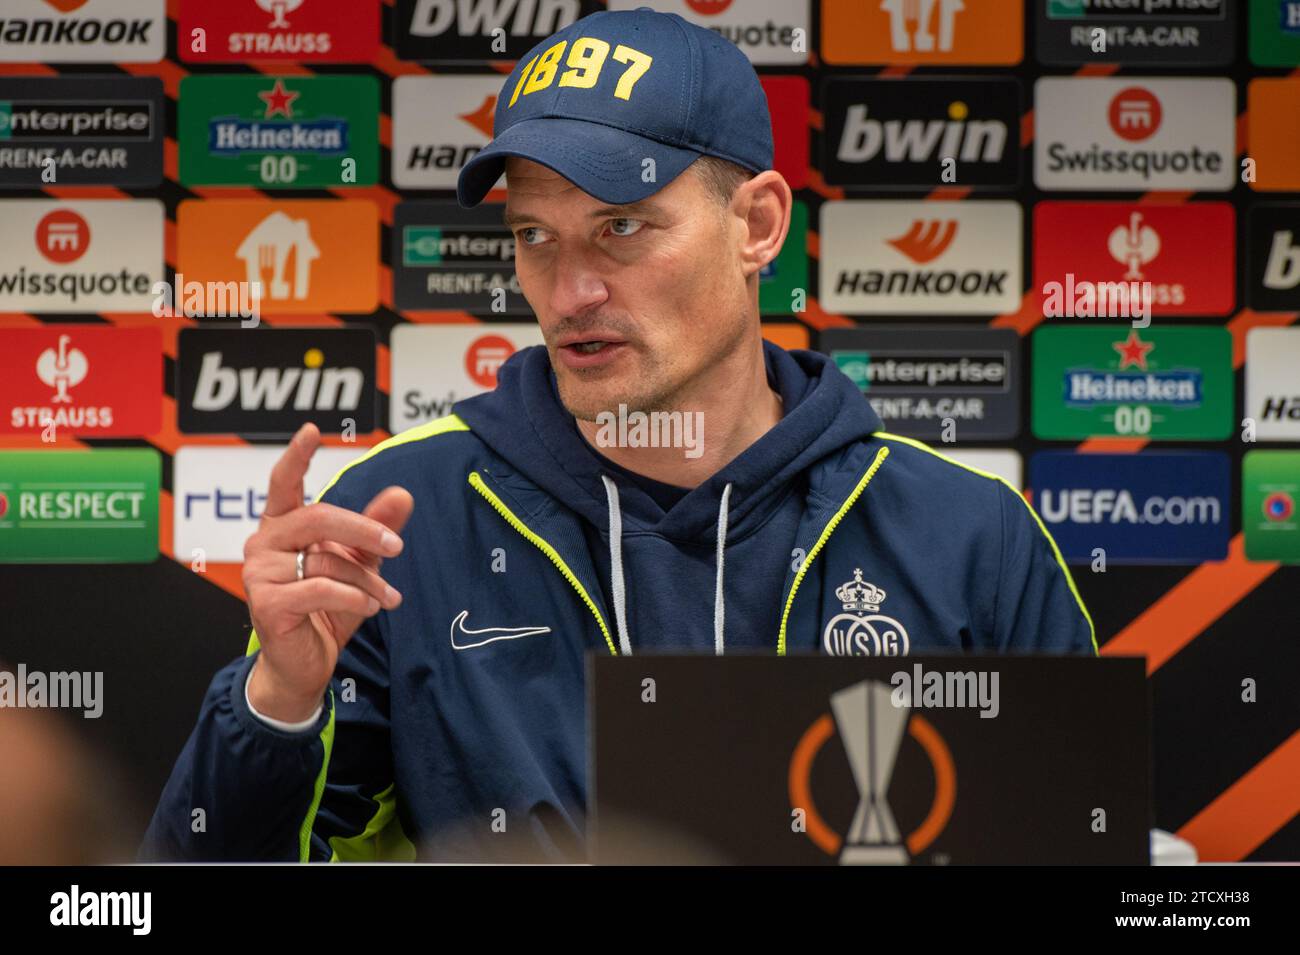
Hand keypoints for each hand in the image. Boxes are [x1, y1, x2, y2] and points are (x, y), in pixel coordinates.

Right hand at [242, 424, 413, 722]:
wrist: (305, 663)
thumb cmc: (327, 607)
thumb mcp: (358, 564)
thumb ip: (375, 529)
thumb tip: (402, 494)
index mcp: (282, 526)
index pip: (284, 483)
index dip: (296, 456)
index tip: (311, 431)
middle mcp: (263, 542)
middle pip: (319, 517)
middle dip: (365, 530)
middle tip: (398, 546)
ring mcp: (259, 573)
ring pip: (327, 559)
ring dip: (367, 580)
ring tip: (387, 598)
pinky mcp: (267, 604)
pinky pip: (322, 589)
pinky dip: (355, 598)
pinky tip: (368, 607)